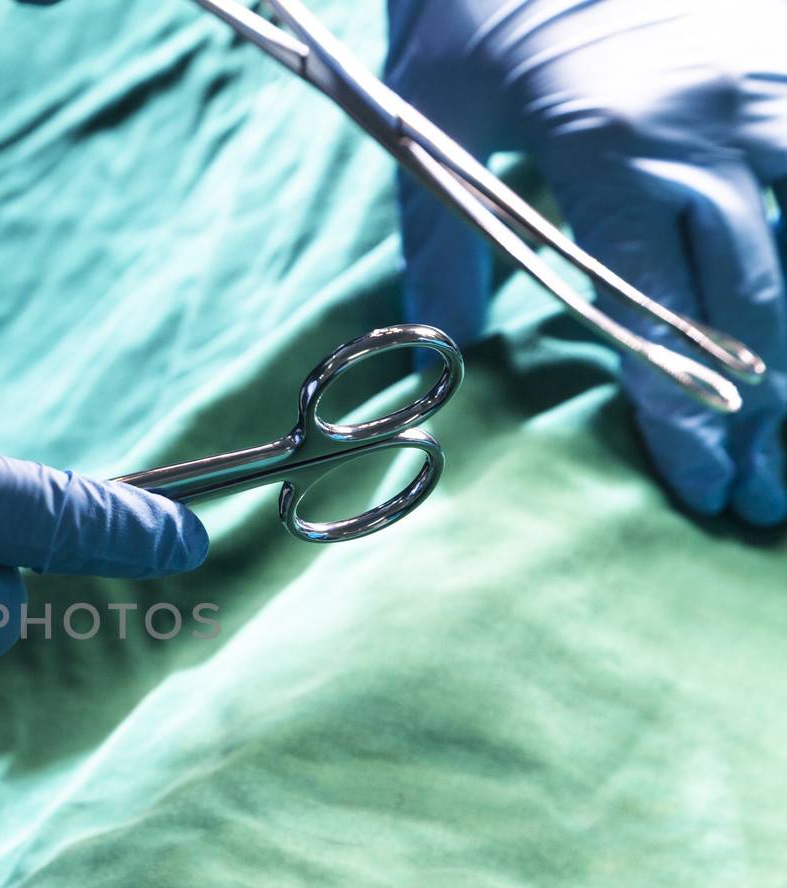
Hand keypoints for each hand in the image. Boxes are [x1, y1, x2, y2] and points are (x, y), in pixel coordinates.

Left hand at [386, 0, 786, 524]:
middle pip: (763, 307)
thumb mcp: (437, 114)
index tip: (704, 490)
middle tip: (766, 501)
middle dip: (767, 419)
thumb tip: (446, 351)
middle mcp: (712, 127)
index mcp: (611, 150)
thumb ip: (444, 239)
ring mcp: (775, 85)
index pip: (658, 319)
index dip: (685, 419)